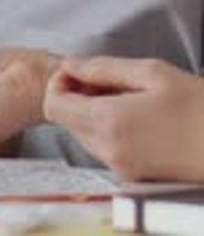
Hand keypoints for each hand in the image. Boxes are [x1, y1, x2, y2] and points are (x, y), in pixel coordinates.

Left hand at [44, 56, 203, 181]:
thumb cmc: (197, 106)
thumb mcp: (151, 72)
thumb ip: (104, 68)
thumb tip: (72, 65)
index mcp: (109, 121)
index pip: (53, 106)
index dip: (59, 83)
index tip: (77, 72)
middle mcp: (109, 150)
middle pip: (66, 121)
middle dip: (76, 96)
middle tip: (103, 80)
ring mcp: (120, 168)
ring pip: (83, 136)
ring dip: (91, 113)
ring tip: (123, 95)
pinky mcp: (131, 176)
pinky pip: (103, 149)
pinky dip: (107, 129)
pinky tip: (132, 115)